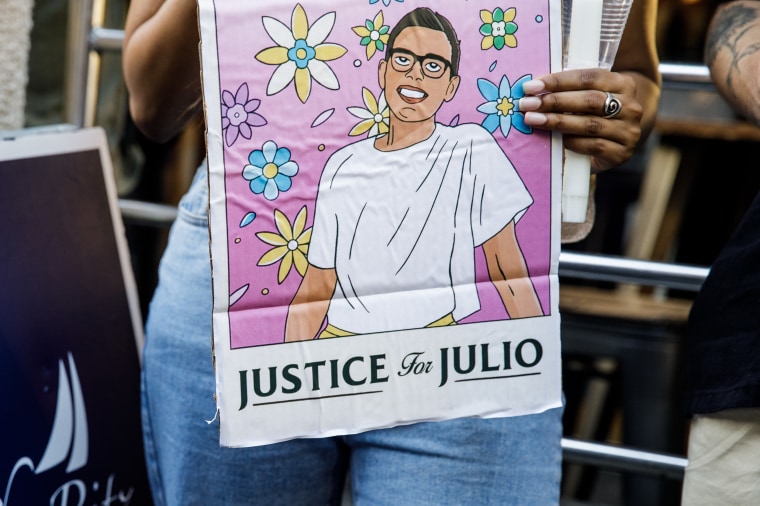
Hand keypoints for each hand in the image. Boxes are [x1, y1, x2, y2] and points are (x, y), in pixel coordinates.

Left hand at [518, 68, 642, 172]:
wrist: (618, 144)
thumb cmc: (594, 115)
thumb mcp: (588, 97)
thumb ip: (570, 90)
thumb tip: (534, 88)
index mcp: (622, 84)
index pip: (589, 77)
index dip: (558, 80)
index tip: (531, 86)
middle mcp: (630, 106)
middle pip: (589, 100)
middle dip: (555, 101)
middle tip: (527, 104)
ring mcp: (628, 131)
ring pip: (590, 124)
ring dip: (558, 121)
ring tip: (533, 120)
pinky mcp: (622, 153)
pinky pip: (594, 146)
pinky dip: (572, 142)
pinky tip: (556, 140)